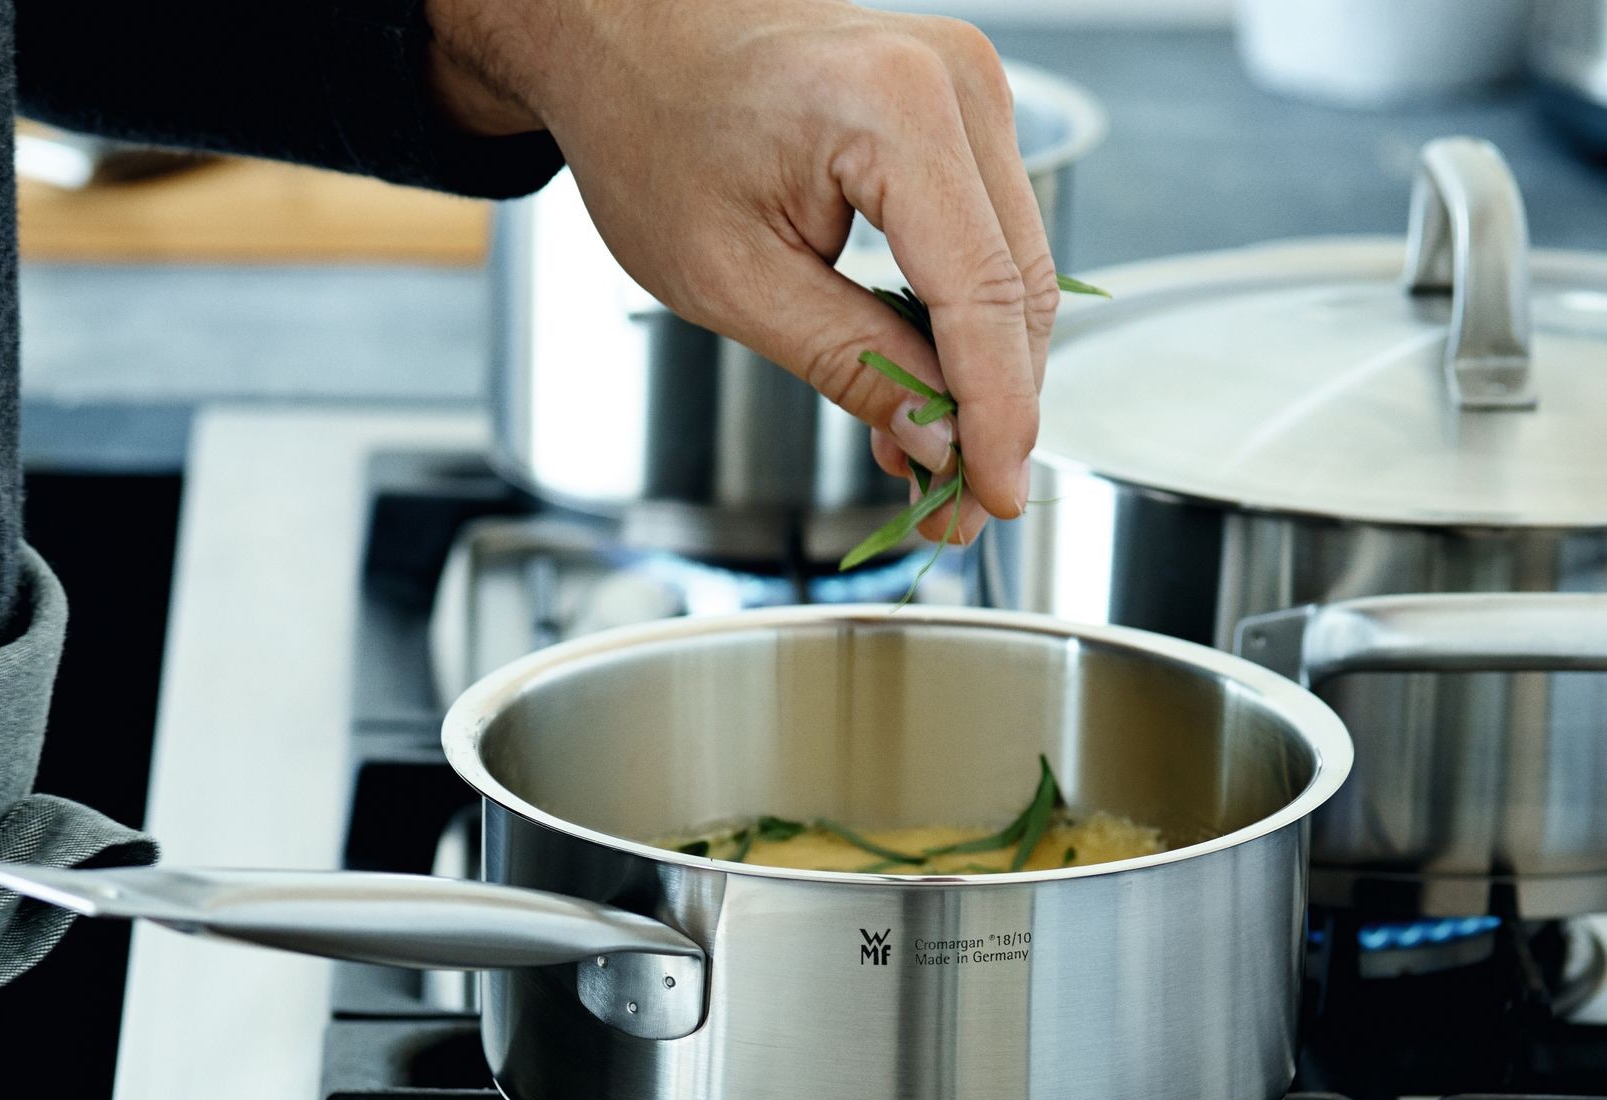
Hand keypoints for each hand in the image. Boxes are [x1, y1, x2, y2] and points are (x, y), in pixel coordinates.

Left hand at [427, 0, 1057, 543]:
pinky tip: (922, 393)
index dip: (998, 417)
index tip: (995, 498)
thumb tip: (936, 442)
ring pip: (1015, 274)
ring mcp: (966, 91)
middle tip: (958, 508)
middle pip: (1019, 291)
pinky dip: (961, 327)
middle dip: (996, 414)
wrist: (625, 39)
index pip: (984, 298)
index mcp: (897, 110)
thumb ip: (850, 363)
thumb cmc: (650, 131)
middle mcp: (956, 84)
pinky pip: (986, 242)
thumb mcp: (735, 280)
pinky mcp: (956, 113)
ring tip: (926, 463)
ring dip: (981, 379)